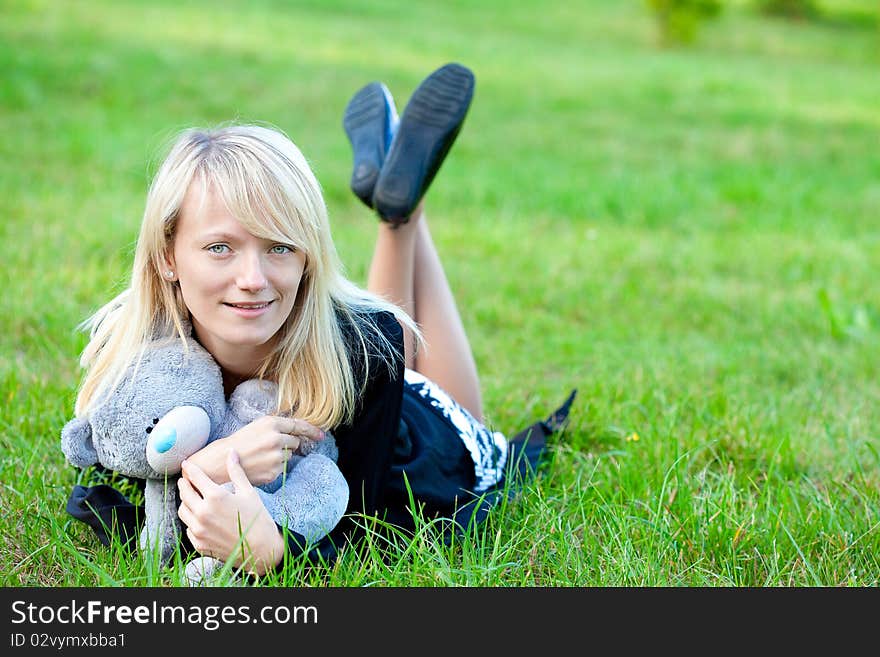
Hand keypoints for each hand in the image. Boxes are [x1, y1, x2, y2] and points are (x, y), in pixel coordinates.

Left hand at [177, 450, 285, 575]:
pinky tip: (200, 518)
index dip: (189, 469)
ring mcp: (199, 530)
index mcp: (216, 496)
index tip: (186, 464)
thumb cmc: (258, 518)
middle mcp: (203, 513)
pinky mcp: (199, 543)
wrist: (261, 549)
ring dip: (185, 502)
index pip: (195, 477)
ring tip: (192, 498)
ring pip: (183, 511)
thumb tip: (231, 452)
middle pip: (184, 493)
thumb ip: (236, 471)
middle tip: (186, 480)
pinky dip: (191, 520)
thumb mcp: (248, 492)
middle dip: (184, 484)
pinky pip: (188, 528)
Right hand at [186, 415, 324, 485]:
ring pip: (289, 456)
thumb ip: (278, 427)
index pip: (299, 426)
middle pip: (295, 442)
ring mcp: (276, 457)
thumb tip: (299, 433)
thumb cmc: (239, 442)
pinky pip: (282, 469)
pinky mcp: (273, 472)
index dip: (312, 430)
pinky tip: (260, 466)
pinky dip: (274, 468)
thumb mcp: (257, 427)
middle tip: (270, 447)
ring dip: (280, 456)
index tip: (321, 435)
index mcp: (272, 424)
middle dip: (288, 444)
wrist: (221, 462)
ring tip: (261, 456)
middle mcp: (276, 439)